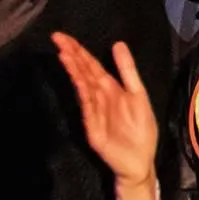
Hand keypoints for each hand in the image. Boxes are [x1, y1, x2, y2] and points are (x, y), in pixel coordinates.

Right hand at [52, 32, 160, 193]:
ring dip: (74, 69)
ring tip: (63, 52)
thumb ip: (127, 70)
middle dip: (71, 55)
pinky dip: (82, 89)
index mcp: (111, 88)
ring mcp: (93, 110)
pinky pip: (87, 103)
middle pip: (84, 72)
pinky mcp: (92, 125)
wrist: (140, 162)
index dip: (80, 51)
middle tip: (56, 38)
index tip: (65, 37)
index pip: (92, 66)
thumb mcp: (138, 95)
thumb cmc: (141, 130)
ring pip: (83, 85)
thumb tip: (117, 43)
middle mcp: (99, 96)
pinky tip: (76, 77)